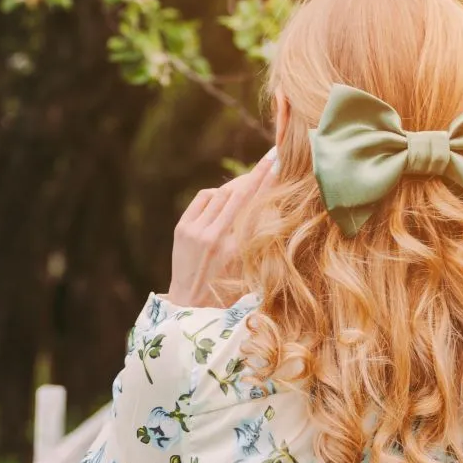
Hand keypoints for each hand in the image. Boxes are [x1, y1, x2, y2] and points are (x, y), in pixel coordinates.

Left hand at [167, 155, 274, 306]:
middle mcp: (216, 237)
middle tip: (270, 158)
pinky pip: (204, 198)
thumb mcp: (251, 271)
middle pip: (240, 193)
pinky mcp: (183, 228)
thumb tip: (274, 211)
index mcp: (237, 250)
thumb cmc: (228, 291)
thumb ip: (260, 242)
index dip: (269, 182)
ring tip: (249, 181)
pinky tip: (224, 198)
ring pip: (221, 193)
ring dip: (237, 185)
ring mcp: (197, 231)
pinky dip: (217, 194)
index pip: (257, 207)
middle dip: (257, 173)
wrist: (190, 305)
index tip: (280, 163)